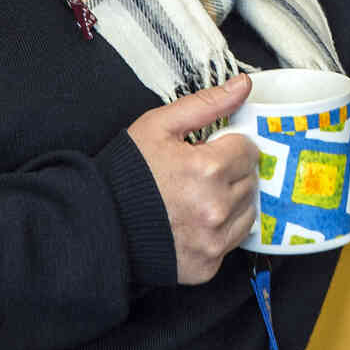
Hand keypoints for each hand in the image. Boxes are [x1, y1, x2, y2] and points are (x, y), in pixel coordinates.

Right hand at [126, 73, 260, 284]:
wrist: (98, 223)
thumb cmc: (126, 174)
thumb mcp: (159, 126)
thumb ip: (206, 104)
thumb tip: (242, 85)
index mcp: (208, 169)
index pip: (249, 149)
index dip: (228, 146)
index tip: (210, 151)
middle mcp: (216, 207)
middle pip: (251, 179)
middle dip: (231, 172)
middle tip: (200, 174)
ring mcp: (213, 239)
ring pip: (248, 210)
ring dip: (232, 200)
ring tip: (198, 196)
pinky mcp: (208, 264)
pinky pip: (233, 240)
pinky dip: (221, 229)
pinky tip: (195, 220)